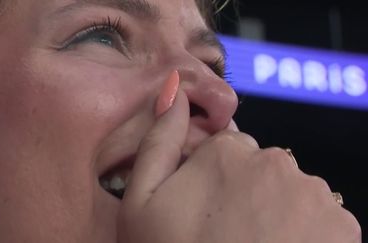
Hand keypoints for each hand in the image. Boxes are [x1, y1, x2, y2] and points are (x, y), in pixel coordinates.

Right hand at [117, 91, 360, 242]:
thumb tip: (173, 91)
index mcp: (227, 150)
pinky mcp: (341, 227)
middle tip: (229, 232)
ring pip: (292, 191)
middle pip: (262, 168)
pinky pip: (320, 217)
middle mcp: (275, 162)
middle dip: (248, 192)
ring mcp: (312, 193)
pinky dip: (306, 231)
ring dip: (278, 212)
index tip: (208, 209)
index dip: (216, 181)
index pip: (229, 150)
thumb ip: (158, 141)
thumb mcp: (141, 203)